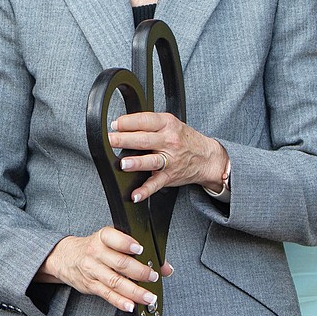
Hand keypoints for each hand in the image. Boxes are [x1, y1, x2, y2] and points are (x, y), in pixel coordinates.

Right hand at [38, 227, 171, 312]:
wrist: (66, 257)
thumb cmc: (93, 248)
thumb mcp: (110, 241)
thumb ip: (135, 251)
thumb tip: (165, 266)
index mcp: (102, 238)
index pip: (112, 237)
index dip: (126, 243)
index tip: (139, 248)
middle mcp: (96, 253)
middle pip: (119, 263)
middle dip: (139, 271)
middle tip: (153, 276)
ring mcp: (93, 270)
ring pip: (115, 281)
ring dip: (134, 291)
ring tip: (148, 297)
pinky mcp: (92, 285)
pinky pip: (107, 294)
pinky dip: (120, 301)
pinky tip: (130, 305)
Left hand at [108, 112, 228, 201]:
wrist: (207, 157)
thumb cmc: (184, 138)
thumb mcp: (170, 123)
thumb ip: (149, 123)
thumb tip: (121, 124)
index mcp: (167, 124)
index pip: (145, 120)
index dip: (127, 122)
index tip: (114, 125)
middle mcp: (169, 141)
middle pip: (144, 140)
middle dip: (124, 140)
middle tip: (109, 140)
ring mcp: (170, 160)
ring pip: (151, 161)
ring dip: (137, 163)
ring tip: (123, 164)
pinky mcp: (169, 176)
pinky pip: (156, 184)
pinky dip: (145, 191)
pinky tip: (135, 195)